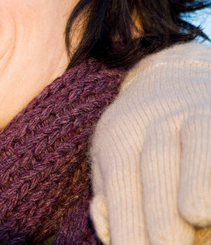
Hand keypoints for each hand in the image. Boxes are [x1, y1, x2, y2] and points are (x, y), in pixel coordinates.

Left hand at [90, 41, 210, 244]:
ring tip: (196, 216)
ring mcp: (195, 114)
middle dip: (161, 208)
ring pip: (198, 143)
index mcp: (121, 134)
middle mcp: (158, 121)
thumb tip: (108, 232)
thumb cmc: (138, 135)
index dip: (126, 218)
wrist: (173, 76)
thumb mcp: (112, 156)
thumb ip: (110, 195)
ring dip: (198, 180)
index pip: (121, 179)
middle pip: (156, 162)